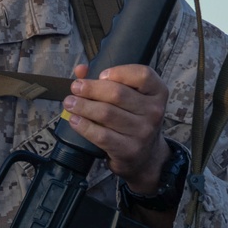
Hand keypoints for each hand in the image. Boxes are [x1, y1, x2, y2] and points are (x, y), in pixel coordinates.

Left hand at [65, 62, 170, 192]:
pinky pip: (101, 135)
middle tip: (75, 87)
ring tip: (69, 102)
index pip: (143, 75)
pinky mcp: (128, 149)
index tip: (101, 75)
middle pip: (118, 94)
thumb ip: (108, 81)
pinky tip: (74, 120)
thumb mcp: (131, 99)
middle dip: (91, 89)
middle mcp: (154, 111)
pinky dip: (84, 126)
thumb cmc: (134, 121)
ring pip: (106, 114)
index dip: (119, 72)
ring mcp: (143, 132)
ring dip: (83, 106)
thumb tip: (80, 70)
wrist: (146, 157)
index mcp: (158, 93)